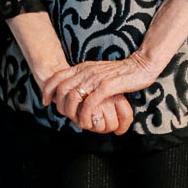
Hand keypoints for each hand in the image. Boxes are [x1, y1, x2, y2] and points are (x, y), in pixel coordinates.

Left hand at [41, 53, 159, 127]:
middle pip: (61, 89)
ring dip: (73, 113)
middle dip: (59, 106)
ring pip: (73, 97)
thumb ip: (87, 77)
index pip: (57, 77)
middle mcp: (86, 71)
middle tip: (65, 117)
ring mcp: (96, 79)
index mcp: (83, 67)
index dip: (48, 90)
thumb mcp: (98, 71)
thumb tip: (76, 88)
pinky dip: (86, 115)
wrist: (141, 65)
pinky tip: (88, 122)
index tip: (46, 102)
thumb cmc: (122, 71)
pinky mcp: (107, 87)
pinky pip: (89, 103)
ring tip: (78, 122)